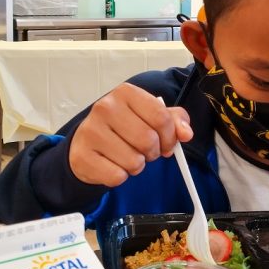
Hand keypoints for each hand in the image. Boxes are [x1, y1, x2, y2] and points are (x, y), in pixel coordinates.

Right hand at [69, 83, 192, 186]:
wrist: (86, 143)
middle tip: (145, 152)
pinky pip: (117, 176)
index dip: (171, 136)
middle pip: (149, 140)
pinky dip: (120, 176)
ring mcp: (91, 131)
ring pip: (134, 161)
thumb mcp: (150, 116)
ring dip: (137, 165)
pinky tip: (112, 165)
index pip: (162, 117)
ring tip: (127, 157)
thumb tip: (186, 134)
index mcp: (125, 92)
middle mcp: (105, 107)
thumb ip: (174, 120)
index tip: (168, 143)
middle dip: (154, 152)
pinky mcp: (82, 156)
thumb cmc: (122, 128)